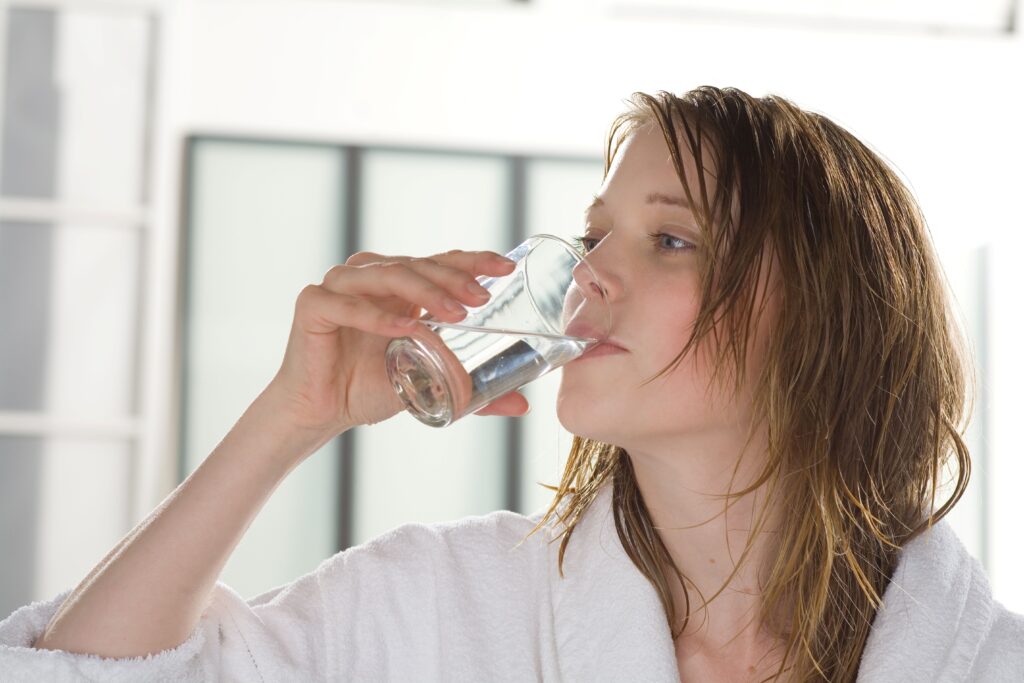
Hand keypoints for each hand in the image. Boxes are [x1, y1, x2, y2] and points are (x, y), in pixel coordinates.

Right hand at [264, 249, 530, 434]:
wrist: (323, 412)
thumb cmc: (371, 388)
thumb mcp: (430, 383)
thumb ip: (472, 388)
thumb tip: (523, 404)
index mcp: (400, 285)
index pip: (441, 262)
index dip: (473, 260)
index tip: (506, 266)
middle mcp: (370, 276)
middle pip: (417, 264)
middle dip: (454, 279)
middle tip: (482, 299)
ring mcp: (339, 286)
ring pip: (386, 275)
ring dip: (423, 291)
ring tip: (454, 313)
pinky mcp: (312, 305)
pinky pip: (347, 304)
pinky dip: (377, 316)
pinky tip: (405, 328)